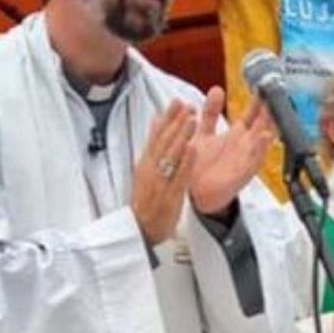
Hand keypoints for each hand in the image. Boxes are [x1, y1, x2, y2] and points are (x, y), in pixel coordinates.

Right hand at [132, 100, 197, 246]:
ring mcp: (160, 183)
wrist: (140, 229)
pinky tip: (193, 149)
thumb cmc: (146, 200)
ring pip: (171, 156)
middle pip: (164, 142)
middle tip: (188, 105)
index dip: (168, 118)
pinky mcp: (169, 196)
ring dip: (182, 136)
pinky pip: (178, 177)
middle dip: (176, 123)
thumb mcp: (145, 170)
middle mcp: (151, 170)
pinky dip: (185, 163)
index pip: (157, 136)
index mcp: (146, 163)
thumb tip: (156, 121)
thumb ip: (152, 146)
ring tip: (192, 120)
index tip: (177, 102)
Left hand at [187, 89, 274, 217]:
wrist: (194, 194)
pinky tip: (264, 137)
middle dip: (269, 109)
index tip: (264, 83)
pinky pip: (253, 161)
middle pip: (262, 123)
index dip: (259, 100)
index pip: (252, 113)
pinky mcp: (241, 175)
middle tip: (275, 92)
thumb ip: (210, 113)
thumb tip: (216, 89)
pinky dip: (260, 149)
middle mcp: (244, 145)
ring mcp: (245, 160)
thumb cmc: (201, 164)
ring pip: (262, 140)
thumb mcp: (204, 133)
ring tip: (274, 112)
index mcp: (236, 135)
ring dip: (269, 126)